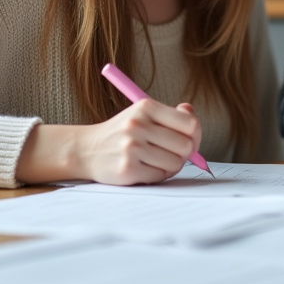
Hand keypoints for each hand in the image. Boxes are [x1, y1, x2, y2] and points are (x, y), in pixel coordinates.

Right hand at [77, 100, 202, 184]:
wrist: (87, 150)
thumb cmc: (121, 132)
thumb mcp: (143, 114)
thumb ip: (170, 114)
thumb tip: (190, 112)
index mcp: (146, 107)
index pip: (190, 124)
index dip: (196, 135)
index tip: (191, 140)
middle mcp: (138, 125)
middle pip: (185, 146)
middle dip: (185, 153)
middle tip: (174, 153)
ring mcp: (132, 148)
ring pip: (175, 163)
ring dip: (171, 165)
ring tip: (158, 160)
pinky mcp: (128, 169)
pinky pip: (161, 176)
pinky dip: (159, 175)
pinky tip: (147, 168)